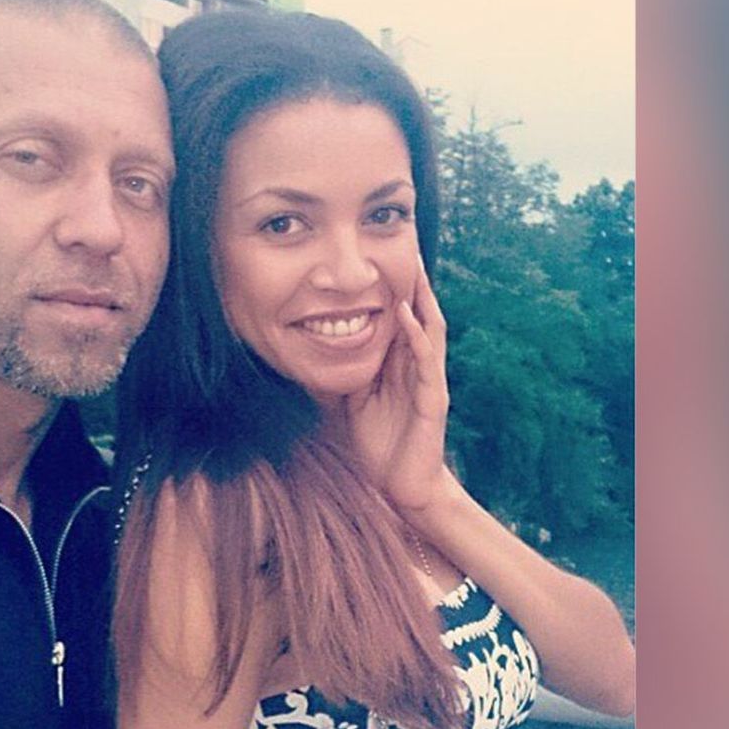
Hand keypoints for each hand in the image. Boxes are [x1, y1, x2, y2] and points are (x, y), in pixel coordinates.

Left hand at [345, 257, 449, 516]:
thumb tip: (295, 356)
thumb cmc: (376, 444)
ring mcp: (428, 379)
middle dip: (412, 279)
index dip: (391, 285)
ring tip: (411, 264)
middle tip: (402, 241)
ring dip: (420, 296)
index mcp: (398, 364)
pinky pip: (426, 359)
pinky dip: (416, 333)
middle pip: (419, 312)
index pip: (398, 316)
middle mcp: (417, 365)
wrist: (400, 487)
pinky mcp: (433, 398)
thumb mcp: (346, 401)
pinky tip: (404, 312)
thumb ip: (333, 374)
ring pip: (428, 327)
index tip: (377, 252)